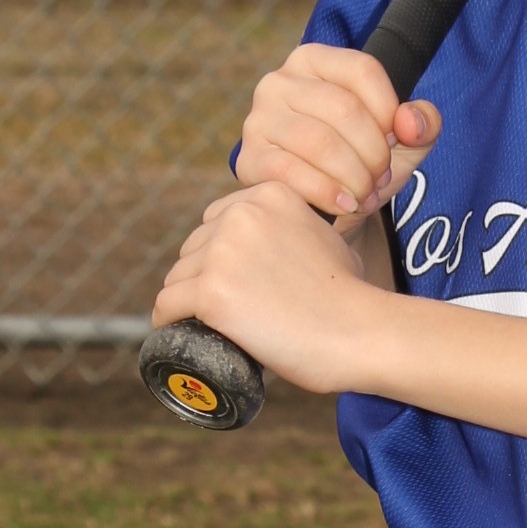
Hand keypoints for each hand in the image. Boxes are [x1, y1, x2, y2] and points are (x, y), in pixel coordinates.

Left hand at [151, 183, 386, 395]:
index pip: (216, 220)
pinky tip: (175, 330)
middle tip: (226, 309)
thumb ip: (297, 227)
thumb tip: (278, 245)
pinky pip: (167, 304)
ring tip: (209, 324)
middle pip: (194, 247)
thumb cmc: (350, 296)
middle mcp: (241, 215)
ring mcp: (223, 253)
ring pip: (178, 277)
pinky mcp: (210, 292)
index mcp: (268, 195)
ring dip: (187, 300)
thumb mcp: (327, 236)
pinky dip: (169, 320)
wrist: (359, 332)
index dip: (220, 253)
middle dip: (203, 276)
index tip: (231, 280)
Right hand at [236, 42, 441, 222]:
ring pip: (320, 142)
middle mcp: (279, 81)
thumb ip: (423, 123)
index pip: (363, 70)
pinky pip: (290, 172)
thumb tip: (410, 122)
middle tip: (382, 178)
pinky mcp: (249, 159)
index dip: (389, 110)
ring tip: (366, 194)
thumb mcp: (403, 141)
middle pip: (344, 108)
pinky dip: (327, 192)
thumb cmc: (361, 162)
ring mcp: (259, 119)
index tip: (396, 140)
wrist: (323, 207)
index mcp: (315, 60)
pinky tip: (346, 204)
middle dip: (374, 152)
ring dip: (354, 176)